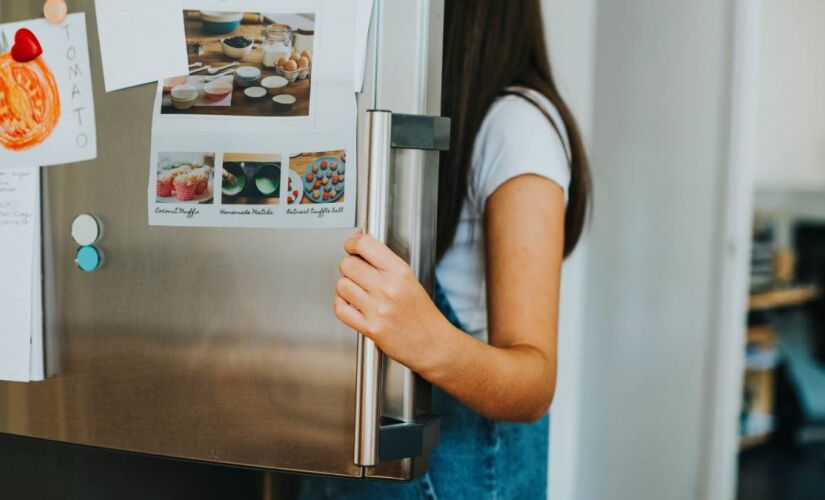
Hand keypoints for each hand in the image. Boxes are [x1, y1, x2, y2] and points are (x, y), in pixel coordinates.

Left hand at [334, 232, 449, 372]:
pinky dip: (341, 305)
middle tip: (357, 272)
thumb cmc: (423, 314)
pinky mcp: (370, 328)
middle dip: (349, 266)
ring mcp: (377, 308)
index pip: (365, 245)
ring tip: (357, 291)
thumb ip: (385, 264)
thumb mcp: (410, 279)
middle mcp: (387, 288)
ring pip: (342, 285)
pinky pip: (341, 309)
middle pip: (348, 264)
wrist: (433, 344)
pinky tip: (351, 304)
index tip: (352, 245)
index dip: (352, 242)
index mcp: (399, 272)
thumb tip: (360, 247)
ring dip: (346, 287)